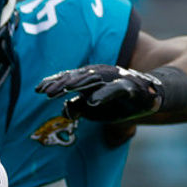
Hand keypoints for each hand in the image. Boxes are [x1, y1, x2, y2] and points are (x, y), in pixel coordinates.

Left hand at [35, 64, 164, 121]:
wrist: (150, 97)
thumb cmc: (116, 102)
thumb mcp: (93, 108)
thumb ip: (77, 107)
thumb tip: (65, 110)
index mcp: (90, 79)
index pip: (68, 78)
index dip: (54, 82)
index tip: (37, 90)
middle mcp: (101, 75)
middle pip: (77, 77)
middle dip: (61, 83)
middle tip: (45, 92)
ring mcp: (115, 79)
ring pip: (94, 79)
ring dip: (78, 84)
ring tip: (63, 90)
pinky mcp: (130, 88)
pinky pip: (116, 90)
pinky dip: (104, 94)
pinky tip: (92, 102)